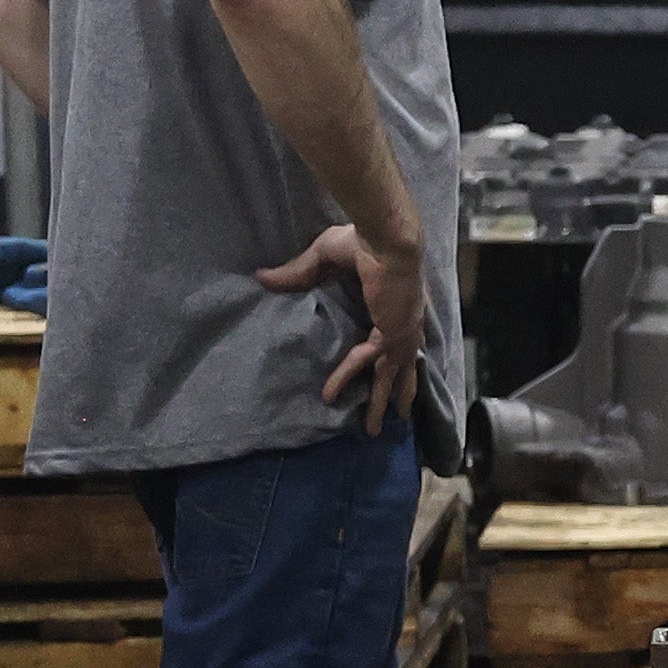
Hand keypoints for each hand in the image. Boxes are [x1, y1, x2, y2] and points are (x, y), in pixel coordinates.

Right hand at [261, 220, 424, 433]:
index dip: (393, 357)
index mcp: (398, 306)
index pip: (396, 339)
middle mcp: (405, 323)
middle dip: (399, 393)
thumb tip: (262, 277)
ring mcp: (403, 331)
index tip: (390, 372)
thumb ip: (298, 272)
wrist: (385, 236)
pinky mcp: (392, 334)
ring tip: (371, 431)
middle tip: (398, 418)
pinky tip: (329, 395)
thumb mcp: (324, 258)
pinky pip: (367, 364)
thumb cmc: (363, 240)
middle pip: (403, 367)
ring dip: (379, 402)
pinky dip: (346, 378)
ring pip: (391, 375)